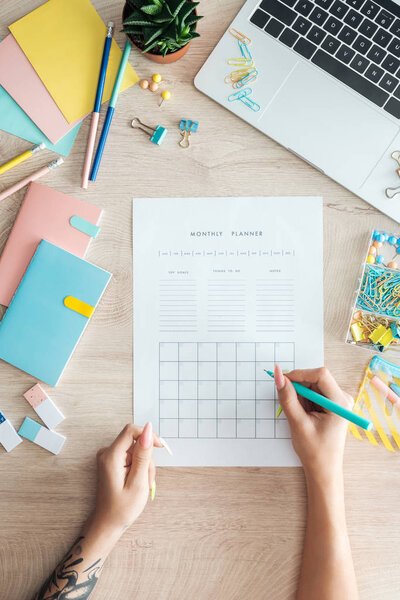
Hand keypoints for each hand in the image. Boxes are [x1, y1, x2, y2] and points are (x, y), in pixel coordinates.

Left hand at [91, 423, 162, 534]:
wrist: (108, 523)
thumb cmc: (122, 508)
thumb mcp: (138, 482)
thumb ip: (143, 454)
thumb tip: (148, 429)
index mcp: (111, 457)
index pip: (131, 431)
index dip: (148, 435)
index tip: (159, 447)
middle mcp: (107, 453)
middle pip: (135, 441)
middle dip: (147, 457)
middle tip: (148, 478)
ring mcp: (109, 457)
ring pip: (136, 449)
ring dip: (144, 465)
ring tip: (143, 484)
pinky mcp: (113, 461)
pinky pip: (131, 456)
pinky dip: (139, 467)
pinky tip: (138, 481)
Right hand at [274, 365, 352, 483]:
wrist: (322, 469)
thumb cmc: (314, 451)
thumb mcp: (298, 423)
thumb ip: (287, 397)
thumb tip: (278, 376)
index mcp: (340, 403)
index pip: (321, 375)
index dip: (300, 374)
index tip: (283, 380)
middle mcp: (342, 399)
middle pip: (316, 378)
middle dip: (298, 385)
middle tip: (287, 400)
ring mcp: (337, 401)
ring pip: (312, 385)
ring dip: (300, 394)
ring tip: (298, 414)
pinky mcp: (330, 404)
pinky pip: (313, 392)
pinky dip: (303, 399)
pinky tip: (302, 414)